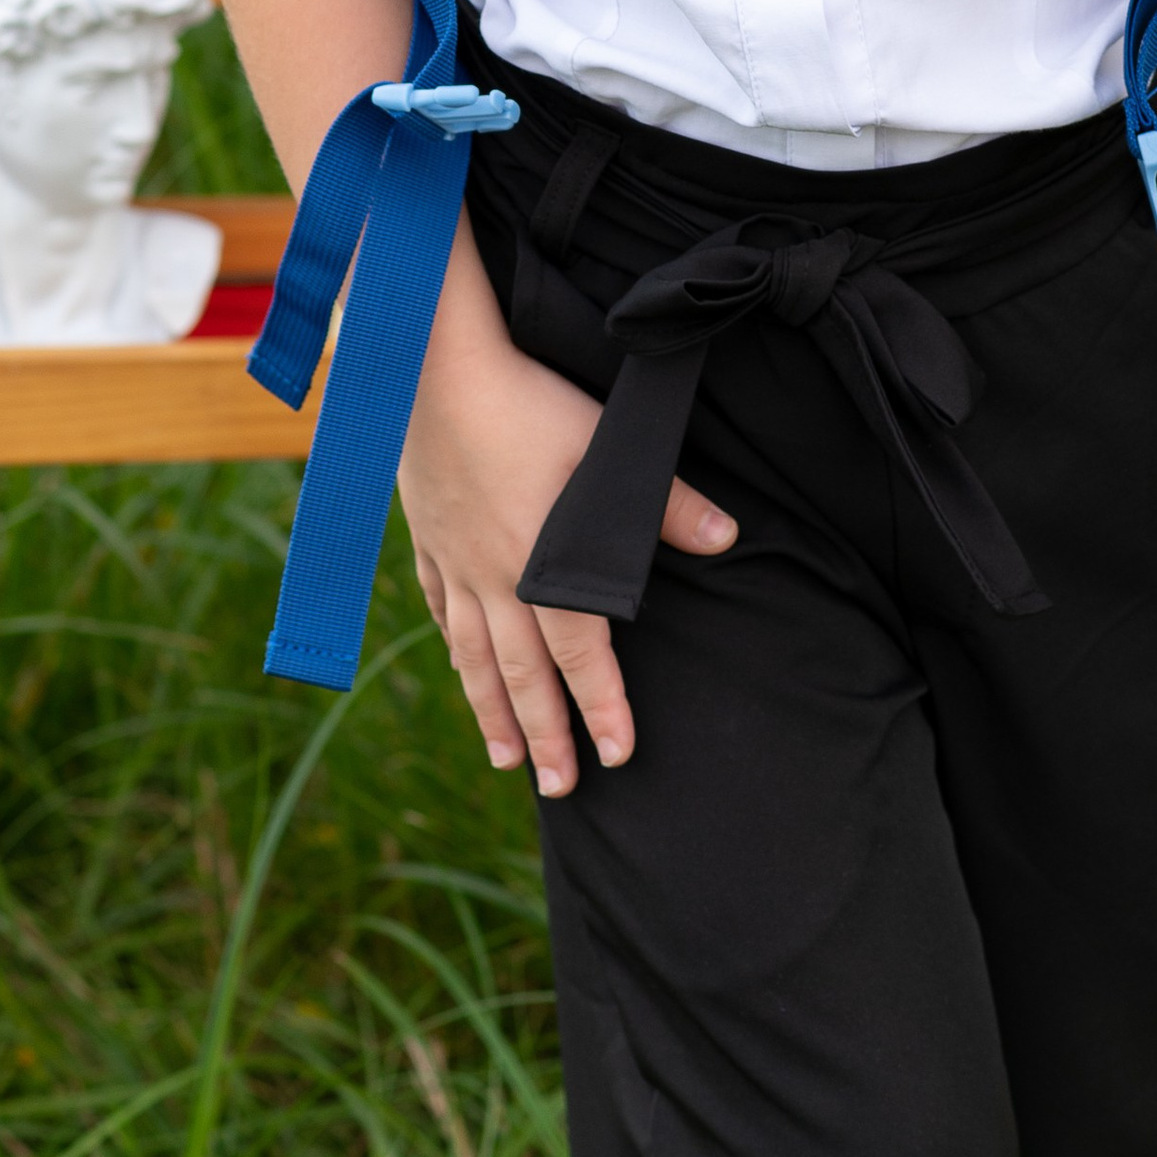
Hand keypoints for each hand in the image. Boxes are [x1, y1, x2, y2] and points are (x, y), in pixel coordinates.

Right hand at [399, 333, 734, 795]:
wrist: (436, 367)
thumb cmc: (530, 403)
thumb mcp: (606, 446)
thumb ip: (666, 501)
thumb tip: (728, 539)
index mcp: (542, 566)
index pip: (580, 656)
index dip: (601, 708)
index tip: (617, 755)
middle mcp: (495, 578)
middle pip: (522, 674)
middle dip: (545, 735)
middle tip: (560, 789)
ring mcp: (455, 560)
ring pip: (474, 656)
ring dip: (492, 711)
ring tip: (506, 760)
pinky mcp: (429, 535)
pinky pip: (442, 607)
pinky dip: (455, 646)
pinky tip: (460, 667)